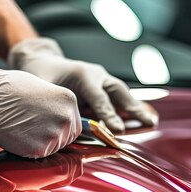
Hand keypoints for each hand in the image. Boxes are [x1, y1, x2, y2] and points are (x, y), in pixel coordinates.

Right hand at [0, 61, 81, 158]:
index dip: (60, 128)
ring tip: (22, 128)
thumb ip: (54, 106)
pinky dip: (28, 150)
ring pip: (53, 149)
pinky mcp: (40, 149)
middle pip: (66, 139)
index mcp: (69, 101)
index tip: (46, 125)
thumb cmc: (10, 89)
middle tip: (32, 129)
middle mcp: (66, 118)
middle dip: (52, 137)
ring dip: (40, 144)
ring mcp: (54, 135)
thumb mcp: (42, 89)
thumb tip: (55, 119)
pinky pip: (38, 155)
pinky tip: (17, 135)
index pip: (74, 125)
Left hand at [8, 38, 158, 132]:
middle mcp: (96, 74)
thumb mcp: (43, 88)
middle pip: (118, 92)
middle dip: (132, 108)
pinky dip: (130, 108)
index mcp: (82, 74)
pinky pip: (119, 98)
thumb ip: (55, 104)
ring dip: (136, 108)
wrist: (42, 62)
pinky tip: (142, 119)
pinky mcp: (103, 86)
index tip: (118, 129)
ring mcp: (102, 79)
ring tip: (150, 122)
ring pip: (122, 93)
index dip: (108, 115)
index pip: (99, 97)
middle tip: (146, 122)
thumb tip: (64, 125)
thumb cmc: (40, 75)